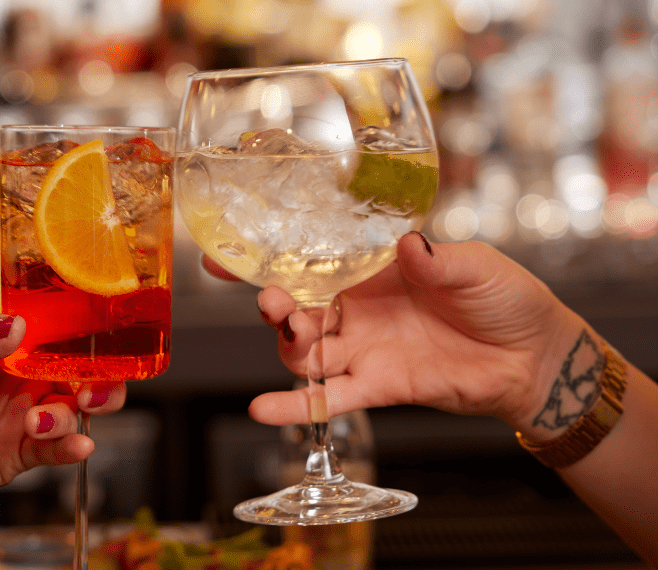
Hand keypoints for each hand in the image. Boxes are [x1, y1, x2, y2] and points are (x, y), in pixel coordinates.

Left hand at [0, 311, 124, 503]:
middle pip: (79, 380)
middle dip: (99, 384)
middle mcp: (22, 384)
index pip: (61, 342)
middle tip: (95, 389)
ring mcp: (20, 421)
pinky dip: (68, 448)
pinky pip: (52, 451)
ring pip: (70, 415)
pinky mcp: (14, 455)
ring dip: (73, 416)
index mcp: (9, 351)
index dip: (87, 344)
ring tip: (45, 419)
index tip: (102, 345)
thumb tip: (14, 324)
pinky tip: (75, 445)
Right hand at [239, 233, 591, 435]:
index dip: (268, 257)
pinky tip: (263, 409)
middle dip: (276, 304)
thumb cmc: (506, 299)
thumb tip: (410, 245)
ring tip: (292, 333)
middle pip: (298, 308)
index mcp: (373, 271)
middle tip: (272, 299)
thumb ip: (439, 260)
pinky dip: (297, 406)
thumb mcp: (476, 268)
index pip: (311, 260)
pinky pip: (330, 399)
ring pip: (306, 352)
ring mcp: (364, 350)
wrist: (532, 357)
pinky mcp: (377, 386)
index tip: (225, 254)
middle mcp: (359, 310)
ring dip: (288, 345)